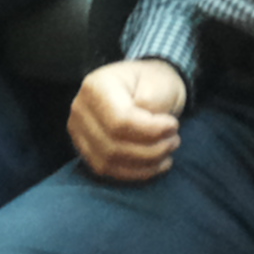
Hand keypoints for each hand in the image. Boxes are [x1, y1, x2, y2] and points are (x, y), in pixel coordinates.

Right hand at [68, 56, 186, 181]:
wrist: (145, 86)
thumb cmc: (153, 82)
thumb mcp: (159, 83)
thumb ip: (149, 106)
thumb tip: (146, 131)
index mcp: (97, 86)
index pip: (119, 121)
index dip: (150, 131)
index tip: (173, 126)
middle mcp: (81, 109)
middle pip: (112, 144)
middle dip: (150, 149)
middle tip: (174, 140)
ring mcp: (79, 131)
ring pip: (110, 160)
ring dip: (145, 163)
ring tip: (168, 150)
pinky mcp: (86, 150)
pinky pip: (108, 169)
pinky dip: (136, 172)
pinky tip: (157, 164)